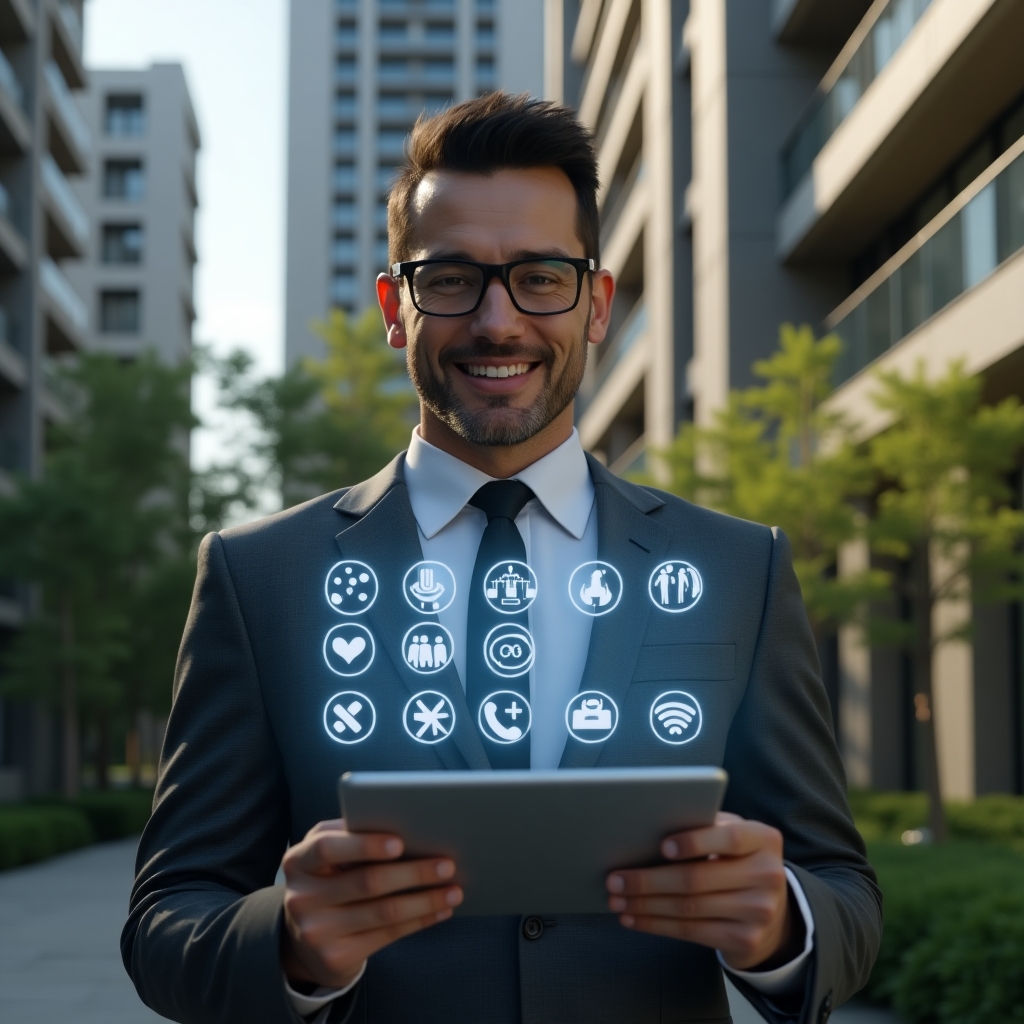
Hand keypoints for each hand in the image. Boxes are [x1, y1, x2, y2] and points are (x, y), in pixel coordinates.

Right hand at [281, 818, 462, 988]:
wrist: (305, 940)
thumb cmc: (328, 880)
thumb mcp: (329, 857)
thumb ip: (353, 838)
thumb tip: (410, 828)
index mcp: (298, 861)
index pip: (327, 847)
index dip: (364, 845)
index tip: (400, 842)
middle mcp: (302, 897)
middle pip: (366, 882)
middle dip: (413, 872)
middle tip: (447, 864)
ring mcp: (317, 932)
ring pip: (383, 911)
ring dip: (426, 899)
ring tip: (455, 890)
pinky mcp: (336, 956)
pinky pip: (387, 935)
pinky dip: (419, 920)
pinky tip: (441, 910)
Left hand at [606, 812, 800, 970]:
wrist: (772, 912)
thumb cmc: (737, 861)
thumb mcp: (731, 837)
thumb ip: (705, 827)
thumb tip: (648, 831)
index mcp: (763, 839)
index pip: (730, 837)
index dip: (694, 842)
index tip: (661, 846)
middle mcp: (768, 875)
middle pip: (698, 878)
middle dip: (649, 879)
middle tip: (615, 878)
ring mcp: (759, 911)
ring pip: (689, 908)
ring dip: (645, 904)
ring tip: (616, 900)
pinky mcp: (745, 939)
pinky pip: (691, 932)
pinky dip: (656, 924)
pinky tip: (634, 918)